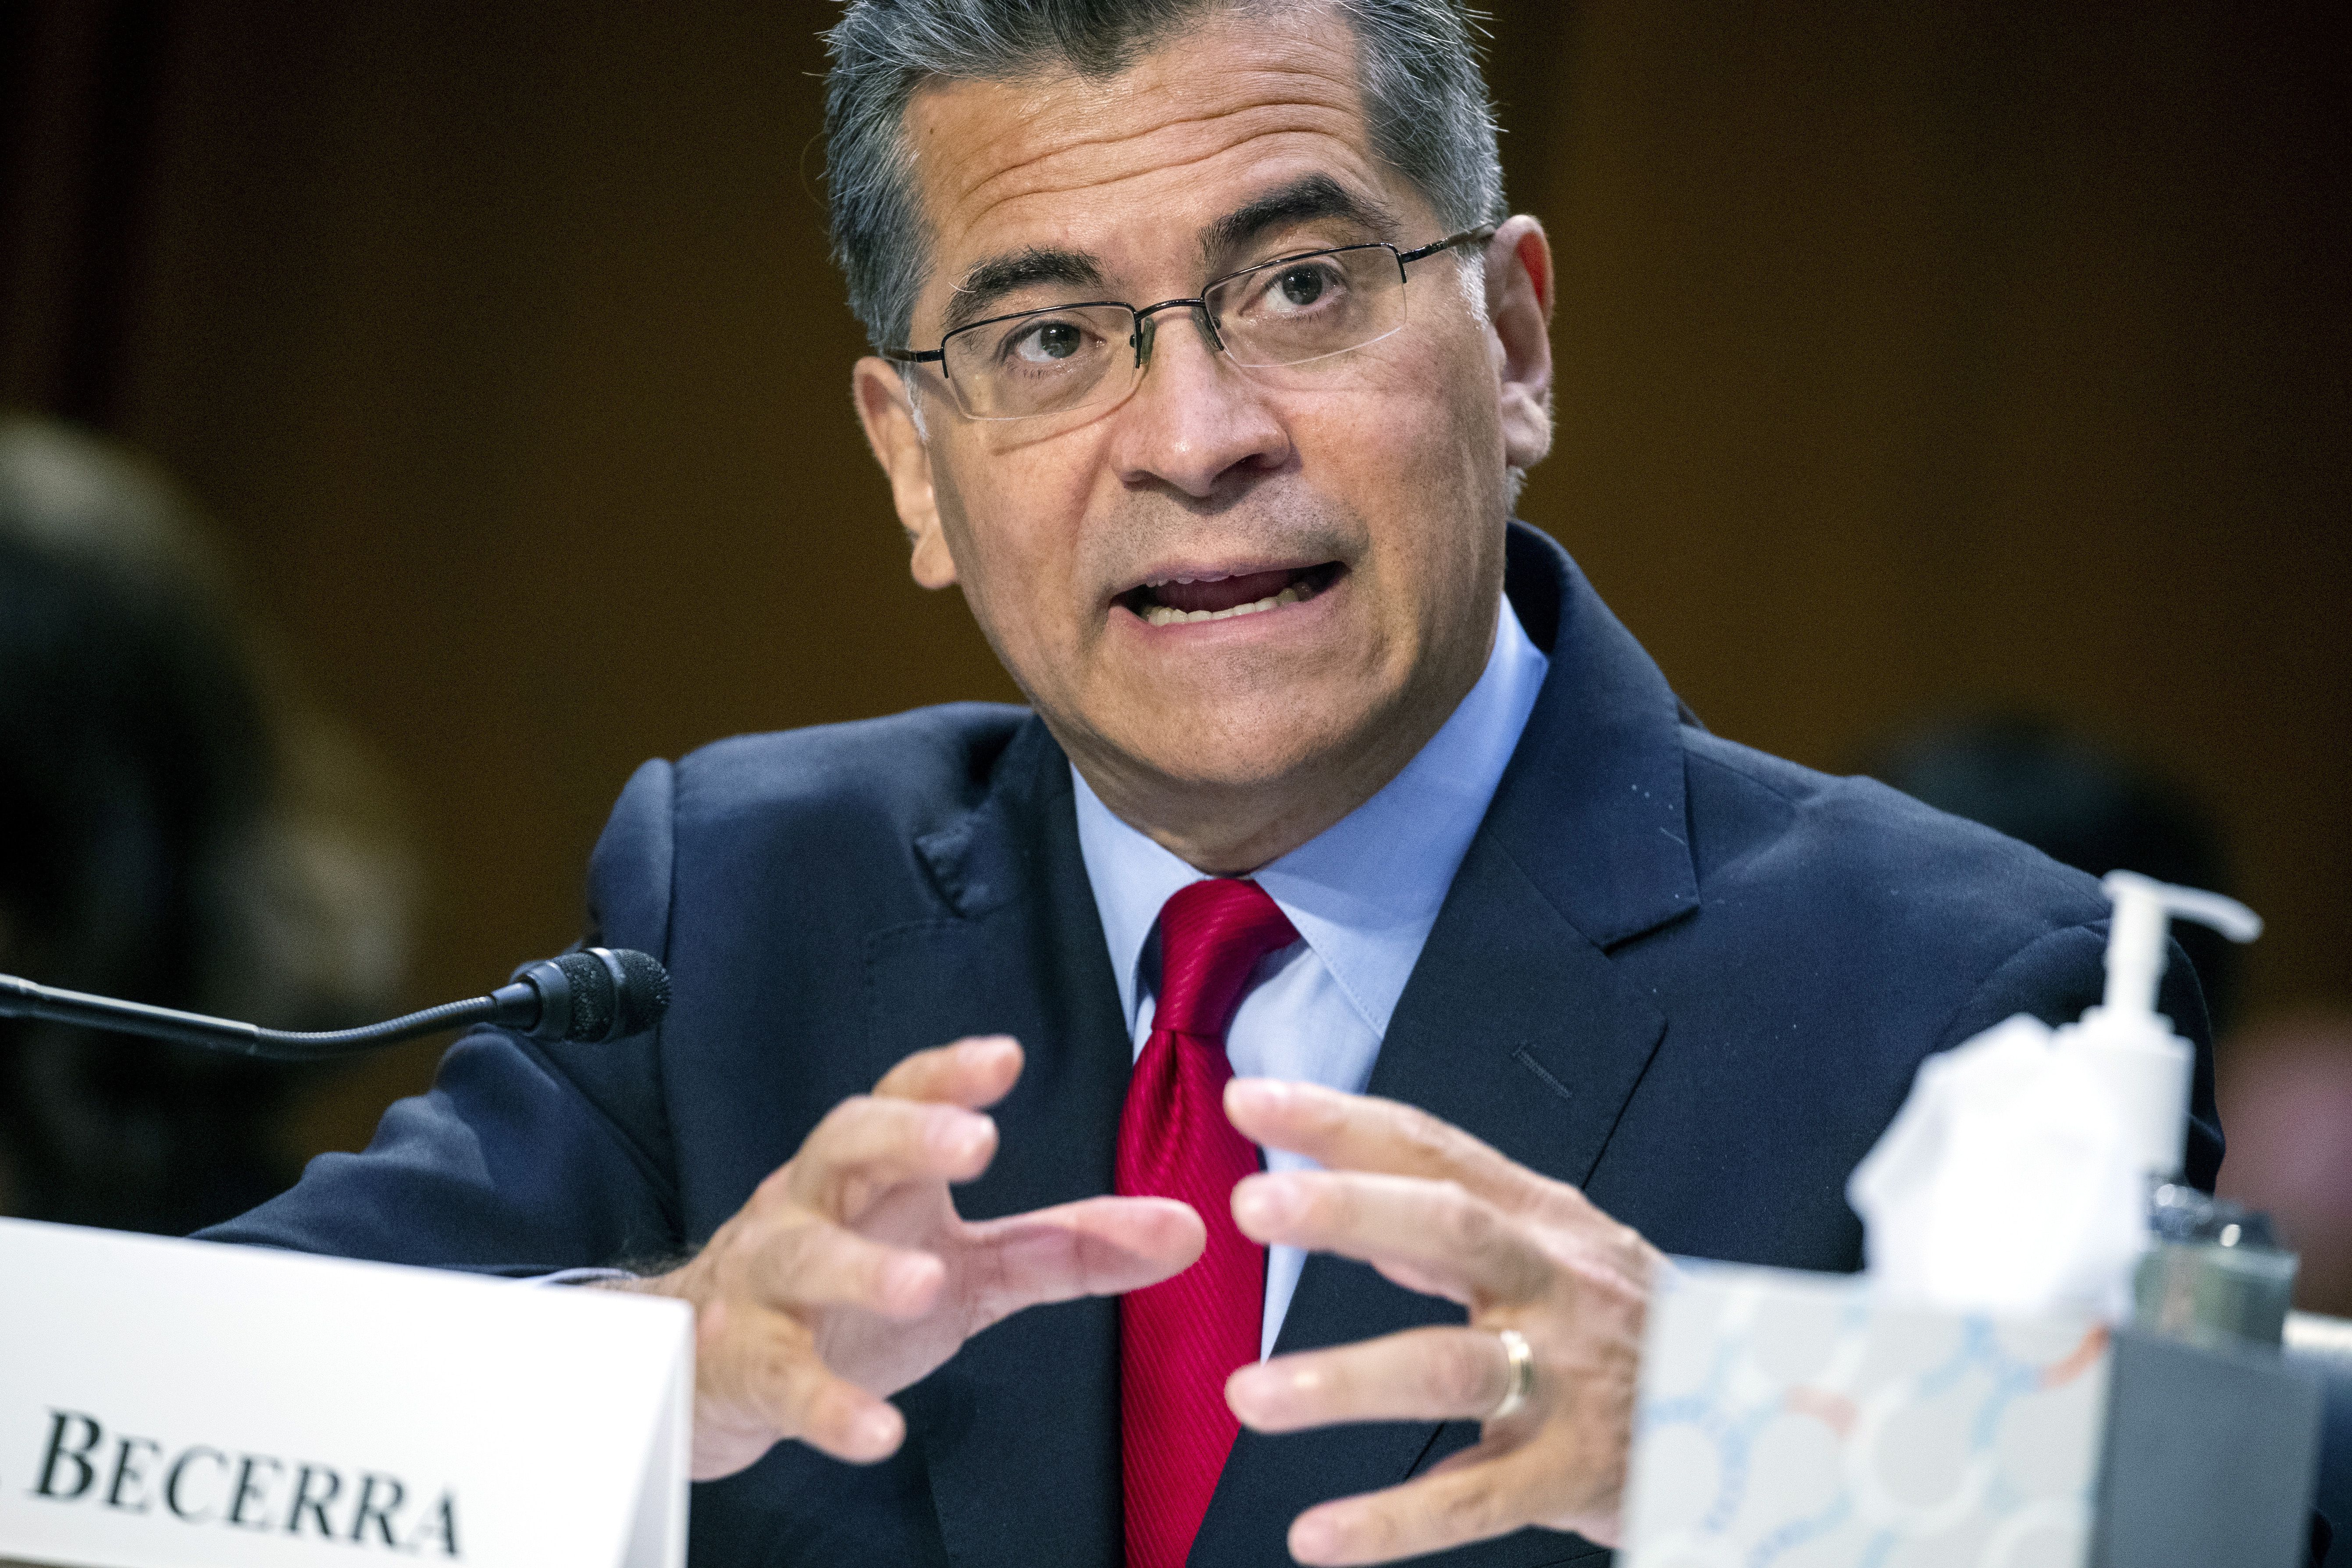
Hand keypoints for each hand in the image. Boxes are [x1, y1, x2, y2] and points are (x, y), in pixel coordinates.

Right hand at [627, 1036, 1203, 1478]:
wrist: (717, 1360)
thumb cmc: (854, 1288)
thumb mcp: (971, 1265)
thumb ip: (1071, 1246)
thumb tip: (1186, 1229)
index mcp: (875, 1172)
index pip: (904, 1099)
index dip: (948, 1077)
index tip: (1004, 1057)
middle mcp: (816, 1205)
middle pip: (846, 1145)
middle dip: (907, 1135)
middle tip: (974, 1141)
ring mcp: (773, 1282)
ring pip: (806, 1257)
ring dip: (863, 1268)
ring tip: (924, 1283)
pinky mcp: (750, 1364)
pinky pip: (786, 1379)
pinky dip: (828, 1407)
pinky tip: (878, 1434)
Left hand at [1221, 1079, 1659, 1565]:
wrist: (1760, 1415)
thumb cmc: (1624, 1324)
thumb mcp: (1553, 1251)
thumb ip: (1448, 1224)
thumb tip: (1339, 1192)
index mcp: (1538, 1222)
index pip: (1432, 1150)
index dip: (1342, 1120)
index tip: (1252, 1098)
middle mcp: (1555, 1285)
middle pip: (1452, 1228)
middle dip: (1350, 1210)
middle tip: (1253, 1205)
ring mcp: (1569, 1380)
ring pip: (1454, 1367)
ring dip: (1346, 1380)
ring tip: (1250, 1395)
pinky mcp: (1573, 1474)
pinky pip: (1473, 1500)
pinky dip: (1391, 1522)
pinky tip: (1316, 1536)